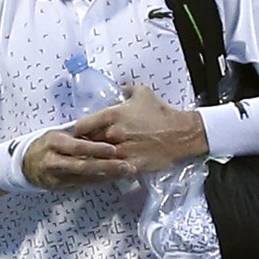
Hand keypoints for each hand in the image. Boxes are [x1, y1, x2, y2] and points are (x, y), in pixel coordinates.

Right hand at [22, 129, 133, 189]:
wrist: (25, 164)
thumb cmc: (50, 143)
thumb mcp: (60, 133)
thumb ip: (80, 133)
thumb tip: (108, 127)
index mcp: (54, 142)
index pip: (77, 146)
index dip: (95, 148)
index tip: (113, 149)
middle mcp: (54, 161)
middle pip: (82, 165)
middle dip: (106, 166)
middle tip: (126, 166)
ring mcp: (57, 177)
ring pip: (85, 178)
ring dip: (108, 176)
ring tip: (127, 172)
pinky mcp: (61, 188)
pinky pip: (83, 185)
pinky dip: (100, 181)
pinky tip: (115, 178)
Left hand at [74, 86, 207, 172]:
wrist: (180, 134)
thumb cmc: (161, 113)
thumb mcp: (142, 93)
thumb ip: (124, 89)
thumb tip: (116, 87)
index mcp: (112, 115)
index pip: (81, 126)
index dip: (78, 131)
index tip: (80, 133)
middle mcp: (113, 134)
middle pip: (86, 144)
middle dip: (85, 145)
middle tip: (85, 146)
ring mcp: (121, 151)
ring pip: (96, 159)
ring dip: (94, 159)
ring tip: (93, 159)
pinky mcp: (130, 165)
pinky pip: (111, 170)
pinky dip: (106, 170)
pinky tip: (106, 169)